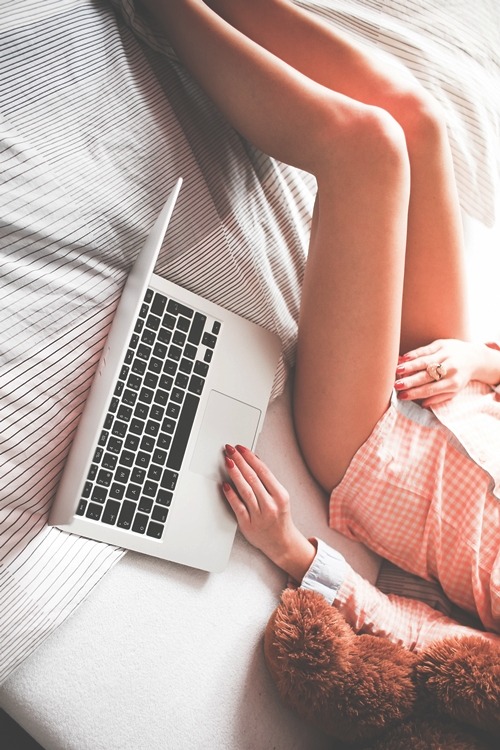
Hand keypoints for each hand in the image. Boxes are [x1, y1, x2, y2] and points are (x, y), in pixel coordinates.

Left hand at [222, 445, 315, 580]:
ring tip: (228, 461)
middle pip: (253, 478)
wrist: (282, 543)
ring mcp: (259, 515)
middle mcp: (271, 505)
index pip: (263, 471)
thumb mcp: (280, 497)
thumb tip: (253, 460)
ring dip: (235, 474)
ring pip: (245, 490)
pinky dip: (231, 495)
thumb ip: (267, 481)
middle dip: (240, 461)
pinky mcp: (248, 525)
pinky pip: (237, 507)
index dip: (250, 458)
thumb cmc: (280, 518)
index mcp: (281, 496)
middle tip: (230, 450)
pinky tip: (225, 485)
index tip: (241, 448)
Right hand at [394, 339, 487, 406]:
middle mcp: (450, 368)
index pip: (431, 389)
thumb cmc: (459, 377)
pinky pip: (426, 349)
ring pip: (426, 361)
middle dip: (411, 381)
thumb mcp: (453, 391)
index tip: (402, 396)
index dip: (415, 393)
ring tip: (397, 371)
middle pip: (427, 376)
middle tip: (397, 385)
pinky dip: (414, 354)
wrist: (475, 358)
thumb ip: (438, 398)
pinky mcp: (442, 344)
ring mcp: (446, 355)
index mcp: (453, 383)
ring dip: (410, 366)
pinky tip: (404, 358)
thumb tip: (422, 405)